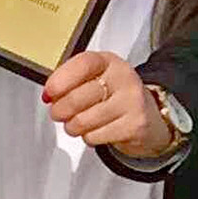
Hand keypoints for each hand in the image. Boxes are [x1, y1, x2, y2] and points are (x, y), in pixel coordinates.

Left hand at [43, 51, 172, 156]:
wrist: (148, 115)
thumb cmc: (112, 94)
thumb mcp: (92, 78)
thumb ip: (69, 81)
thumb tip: (49, 95)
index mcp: (108, 61)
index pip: (82, 64)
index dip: (60, 80)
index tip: (49, 93)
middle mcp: (123, 78)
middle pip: (75, 98)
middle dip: (59, 110)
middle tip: (59, 112)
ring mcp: (132, 102)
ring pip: (82, 121)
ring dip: (72, 126)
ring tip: (79, 121)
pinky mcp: (135, 126)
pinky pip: (93, 136)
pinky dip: (88, 137)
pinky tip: (97, 129)